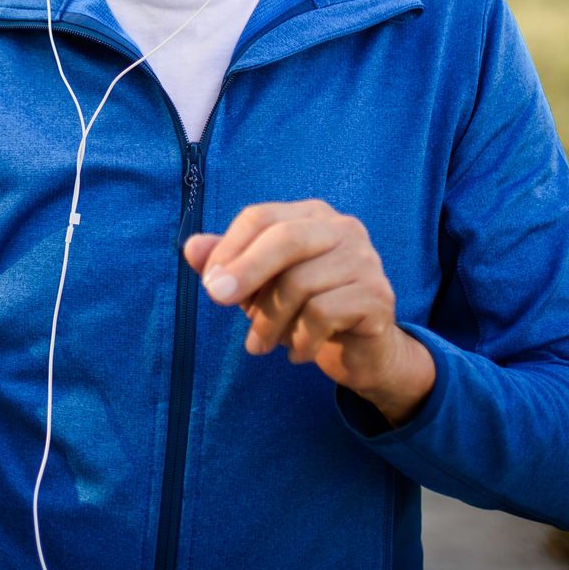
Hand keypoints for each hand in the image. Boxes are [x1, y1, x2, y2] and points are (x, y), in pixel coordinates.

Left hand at [184, 199, 433, 425]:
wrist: (361, 353)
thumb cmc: (303, 310)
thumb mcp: (258, 285)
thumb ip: (227, 263)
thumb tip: (191, 247)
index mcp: (311, 215)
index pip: (261, 216)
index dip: (229, 248)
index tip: (210, 284)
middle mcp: (342, 228)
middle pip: (284, 238)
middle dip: (244, 272)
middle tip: (218, 302)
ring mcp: (365, 260)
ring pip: (300, 283)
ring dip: (269, 322)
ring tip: (260, 345)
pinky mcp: (377, 296)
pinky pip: (322, 314)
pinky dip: (300, 339)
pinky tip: (298, 354)